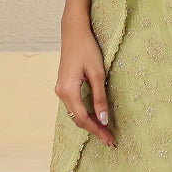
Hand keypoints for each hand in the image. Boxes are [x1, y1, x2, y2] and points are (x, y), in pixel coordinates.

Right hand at [55, 17, 114, 145]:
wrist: (74, 31)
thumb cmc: (87, 48)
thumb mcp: (97, 73)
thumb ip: (100, 97)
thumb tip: (104, 119)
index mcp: (68, 91)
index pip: (84, 119)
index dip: (97, 131)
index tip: (110, 140)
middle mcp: (61, 93)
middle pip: (78, 119)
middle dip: (94, 130)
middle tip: (110, 139)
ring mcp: (60, 89)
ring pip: (76, 113)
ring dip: (90, 122)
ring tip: (106, 130)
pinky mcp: (64, 86)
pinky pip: (74, 105)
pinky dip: (85, 113)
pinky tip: (96, 116)